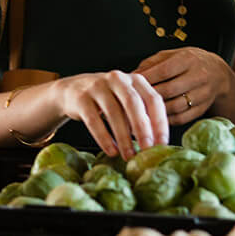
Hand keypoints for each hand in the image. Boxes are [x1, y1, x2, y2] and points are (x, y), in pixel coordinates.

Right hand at [54, 70, 168, 155]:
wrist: (72, 90)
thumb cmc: (108, 100)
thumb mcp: (127, 102)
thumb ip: (142, 116)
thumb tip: (157, 143)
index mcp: (136, 80)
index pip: (154, 100)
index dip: (160, 123)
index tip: (162, 144)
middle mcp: (119, 79)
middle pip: (134, 104)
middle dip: (143, 129)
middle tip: (147, 150)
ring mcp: (98, 86)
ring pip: (114, 113)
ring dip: (123, 138)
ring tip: (129, 155)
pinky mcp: (81, 98)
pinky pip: (94, 120)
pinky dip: (104, 138)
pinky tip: (111, 151)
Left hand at [134, 47, 233, 125]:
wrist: (218, 73)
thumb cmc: (189, 63)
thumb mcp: (173, 55)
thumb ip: (152, 64)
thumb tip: (130, 77)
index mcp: (189, 59)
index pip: (165, 71)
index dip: (146, 79)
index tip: (129, 85)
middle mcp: (199, 76)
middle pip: (169, 90)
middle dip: (148, 97)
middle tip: (130, 103)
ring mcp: (203, 94)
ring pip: (176, 106)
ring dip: (156, 111)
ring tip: (140, 112)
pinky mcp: (203, 108)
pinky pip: (182, 117)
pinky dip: (166, 119)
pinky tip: (155, 118)